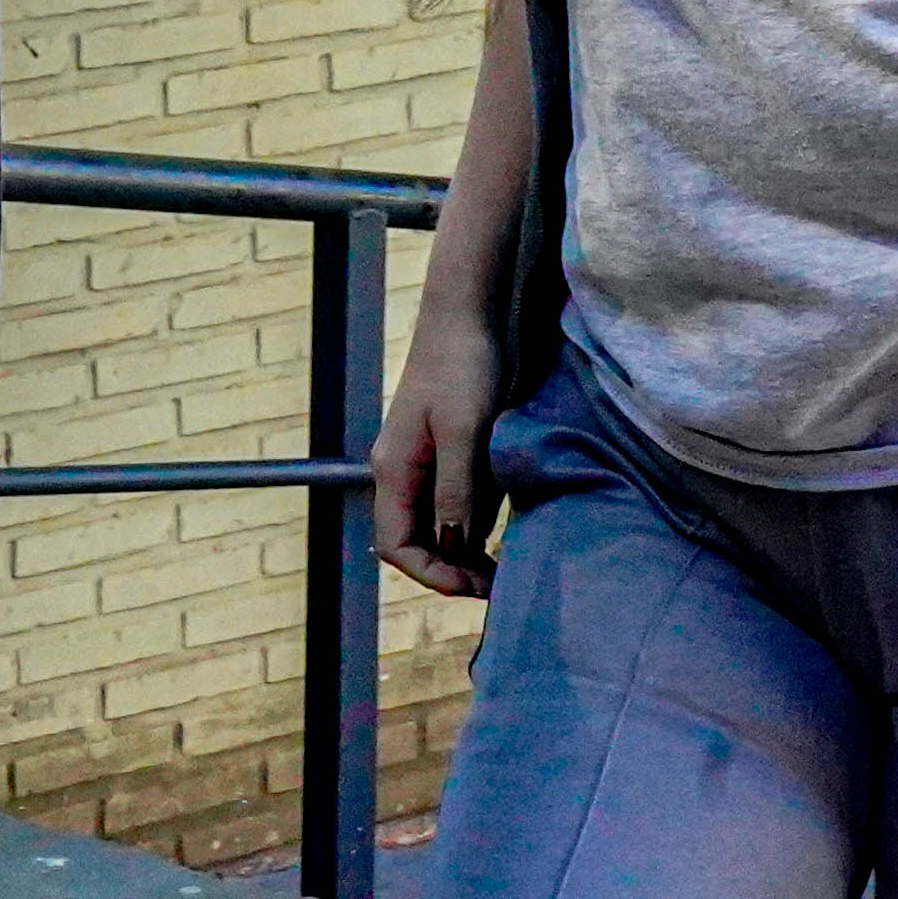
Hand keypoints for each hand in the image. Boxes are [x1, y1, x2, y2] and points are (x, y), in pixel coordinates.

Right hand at [371, 299, 505, 599]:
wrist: (467, 313)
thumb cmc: (464, 365)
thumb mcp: (464, 431)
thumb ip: (456, 490)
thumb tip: (454, 546)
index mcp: (393, 470)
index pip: (396, 546)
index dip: (432, 574)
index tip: (476, 585)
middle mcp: (400, 472)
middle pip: (413, 541)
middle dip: (450, 569)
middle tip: (497, 583)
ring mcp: (420, 461)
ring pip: (434, 524)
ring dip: (463, 550)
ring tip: (504, 564)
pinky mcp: (444, 449)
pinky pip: (451, 501)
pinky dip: (473, 522)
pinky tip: (503, 527)